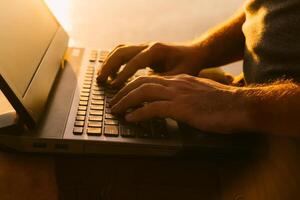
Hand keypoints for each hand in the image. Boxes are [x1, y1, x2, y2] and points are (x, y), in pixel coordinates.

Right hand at [97, 43, 202, 86]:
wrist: (195, 52)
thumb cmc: (189, 64)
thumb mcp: (179, 76)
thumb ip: (161, 82)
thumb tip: (144, 93)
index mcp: (156, 51)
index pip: (133, 63)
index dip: (122, 76)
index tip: (113, 87)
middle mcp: (148, 45)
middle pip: (121, 52)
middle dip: (109, 67)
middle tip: (101, 81)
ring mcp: (144, 46)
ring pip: (120, 50)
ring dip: (109, 62)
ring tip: (102, 77)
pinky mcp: (143, 50)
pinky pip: (124, 52)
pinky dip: (114, 61)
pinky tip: (112, 73)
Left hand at [110, 74, 246, 133]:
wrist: (242, 105)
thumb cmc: (224, 103)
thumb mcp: (201, 94)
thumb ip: (186, 96)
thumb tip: (175, 104)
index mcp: (180, 80)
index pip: (150, 78)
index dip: (133, 85)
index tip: (125, 94)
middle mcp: (176, 83)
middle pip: (141, 81)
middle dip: (124, 91)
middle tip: (115, 101)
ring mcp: (178, 94)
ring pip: (143, 92)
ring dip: (126, 101)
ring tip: (116, 110)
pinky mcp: (182, 108)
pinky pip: (154, 108)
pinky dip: (139, 113)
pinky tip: (131, 119)